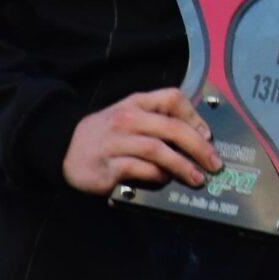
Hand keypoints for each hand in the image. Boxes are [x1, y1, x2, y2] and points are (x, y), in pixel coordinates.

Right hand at [61, 87, 222, 194]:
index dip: (195, 117)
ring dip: (182, 165)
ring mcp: (116, 143)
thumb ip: (158, 120)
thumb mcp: (130, 116)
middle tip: (214, 163)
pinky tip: (165, 181)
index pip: (172, 98)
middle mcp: (127, 119)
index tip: (208, 136)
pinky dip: (157, 176)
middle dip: (198, 147)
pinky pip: (139, 170)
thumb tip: (198, 138)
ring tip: (197, 178)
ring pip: (157, 150)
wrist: (64, 148)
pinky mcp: (108, 167)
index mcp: (136, 103)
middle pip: (171, 128)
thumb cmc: (107, 134)